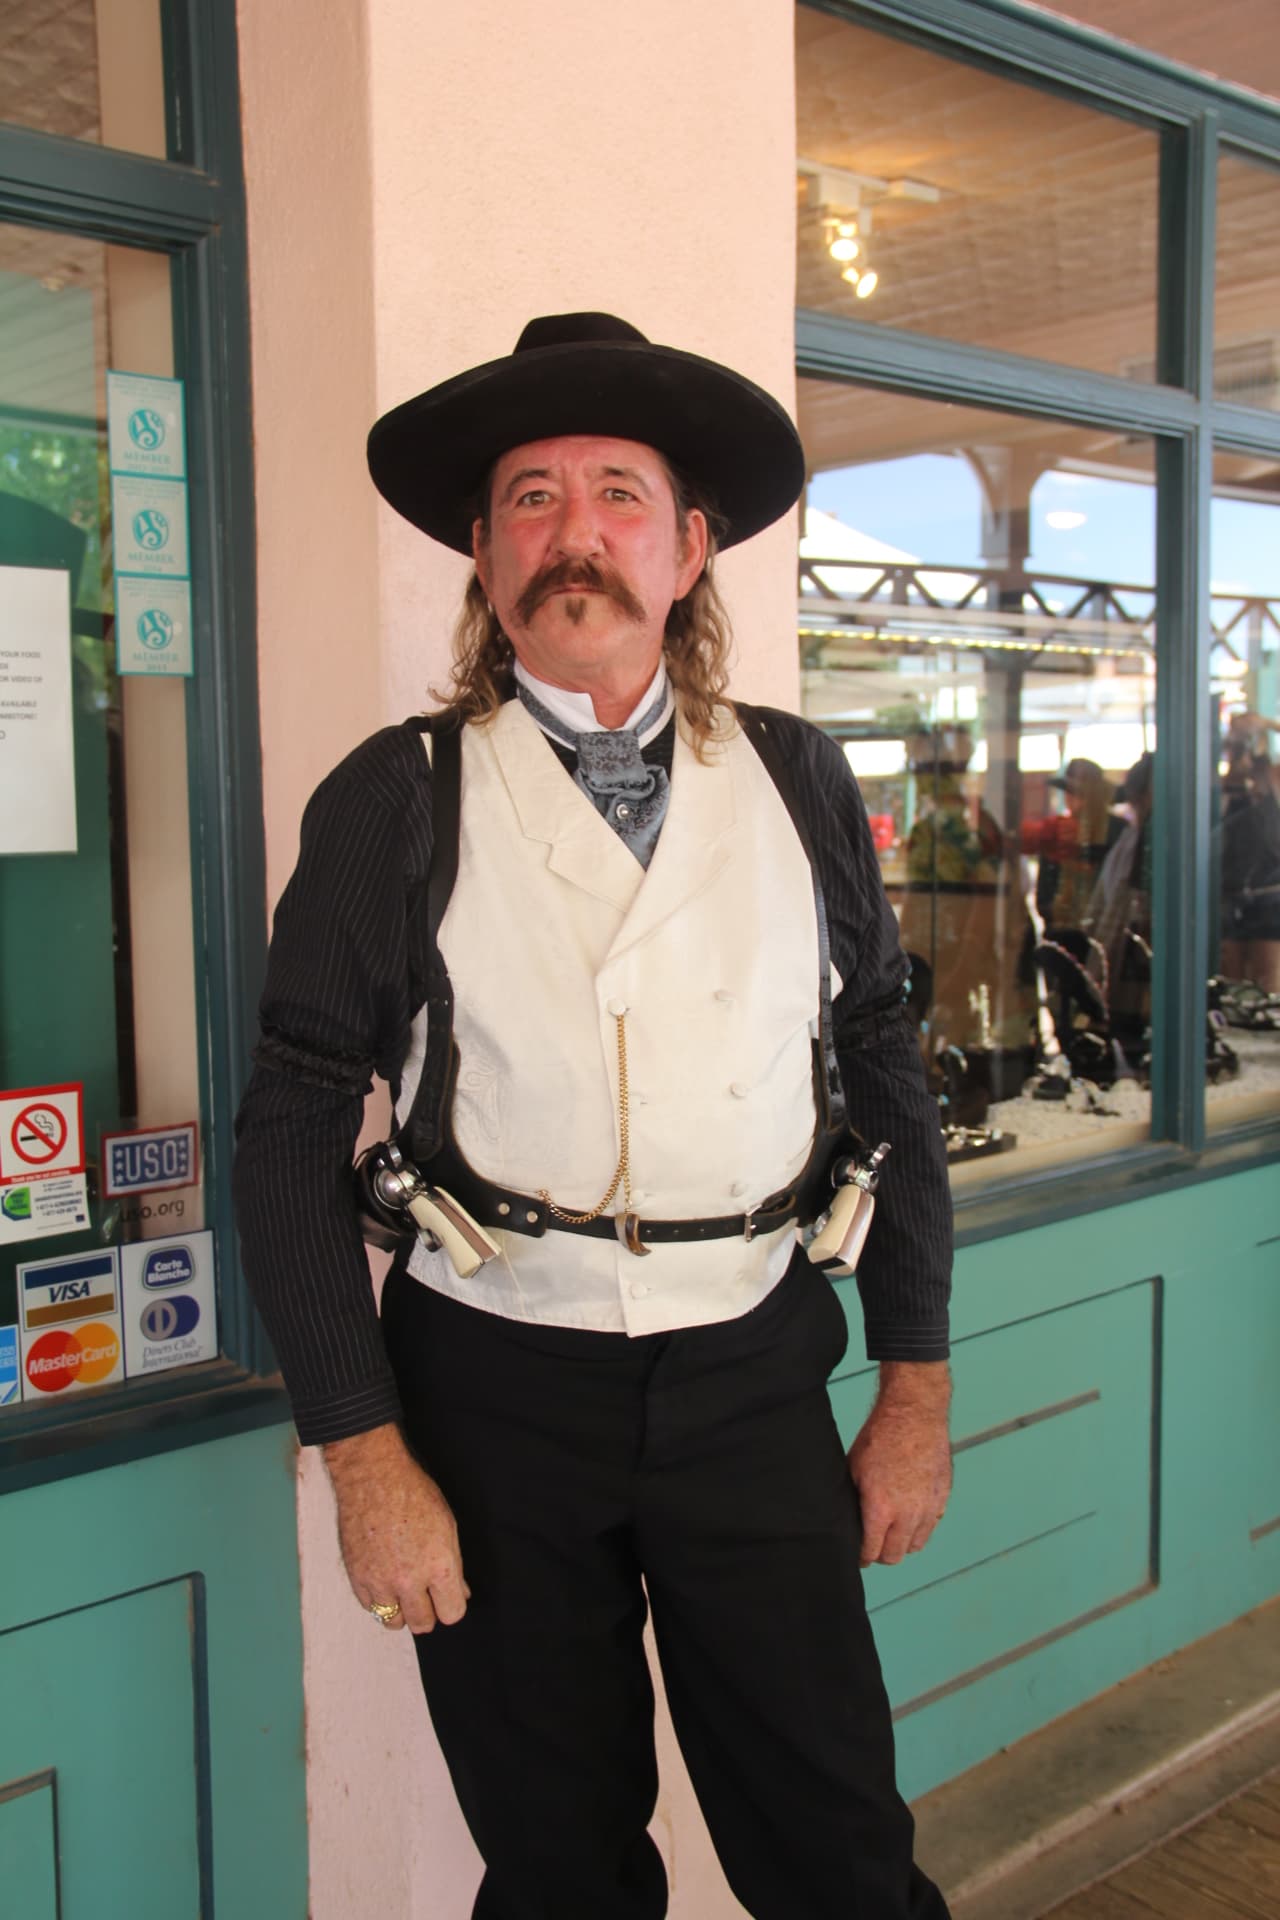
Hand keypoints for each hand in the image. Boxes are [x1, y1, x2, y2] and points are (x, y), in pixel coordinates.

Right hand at [323, 1423, 469, 1631]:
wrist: (372, 1476)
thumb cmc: (413, 1493)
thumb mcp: (447, 1525)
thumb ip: (454, 1565)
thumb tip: (460, 1591)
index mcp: (439, 1565)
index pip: (452, 1613)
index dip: (452, 1605)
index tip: (447, 1596)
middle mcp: (409, 1579)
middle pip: (423, 1624)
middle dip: (428, 1612)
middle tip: (425, 1596)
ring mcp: (380, 1581)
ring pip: (395, 1622)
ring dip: (402, 1610)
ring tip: (403, 1590)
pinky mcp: (357, 1577)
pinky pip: (371, 1608)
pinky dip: (379, 1600)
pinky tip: (384, 1580)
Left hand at [847, 1361, 951, 1567]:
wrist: (914, 1414)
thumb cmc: (880, 1436)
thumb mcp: (853, 1469)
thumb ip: (854, 1501)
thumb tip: (849, 1520)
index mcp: (881, 1509)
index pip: (872, 1551)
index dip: (862, 1556)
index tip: (858, 1555)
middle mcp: (908, 1514)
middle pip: (894, 1556)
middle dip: (880, 1554)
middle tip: (872, 1545)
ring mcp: (928, 1507)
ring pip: (915, 1545)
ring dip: (901, 1543)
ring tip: (891, 1531)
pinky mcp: (942, 1497)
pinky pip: (931, 1526)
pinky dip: (919, 1527)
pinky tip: (909, 1514)